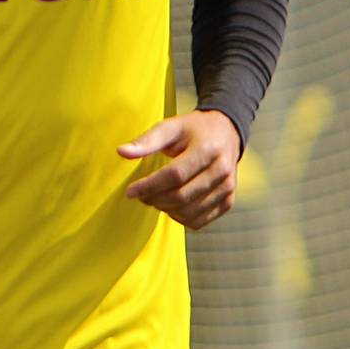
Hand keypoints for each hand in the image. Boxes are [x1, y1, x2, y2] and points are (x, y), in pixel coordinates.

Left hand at [119, 110, 240, 229]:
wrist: (226, 133)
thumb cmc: (194, 130)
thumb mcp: (171, 127)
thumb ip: (146, 140)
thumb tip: (121, 152)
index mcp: (207, 149)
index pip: (175, 175)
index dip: (150, 186)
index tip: (130, 191)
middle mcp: (222, 170)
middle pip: (182, 196)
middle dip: (155, 199)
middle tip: (140, 195)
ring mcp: (227, 187)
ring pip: (189, 212)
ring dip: (165, 210)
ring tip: (155, 198)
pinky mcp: (228, 201)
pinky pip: (199, 221)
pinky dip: (180, 219)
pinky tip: (171, 206)